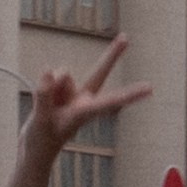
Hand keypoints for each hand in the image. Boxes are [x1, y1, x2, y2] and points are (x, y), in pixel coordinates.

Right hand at [11, 35, 154, 186]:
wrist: (35, 148)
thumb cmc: (41, 141)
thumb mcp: (40, 121)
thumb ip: (45, 96)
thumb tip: (50, 71)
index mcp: (85, 113)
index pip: (110, 101)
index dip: (129, 94)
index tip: (150, 88)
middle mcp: (83, 100)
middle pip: (99, 72)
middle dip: (112, 55)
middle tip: (126, 37)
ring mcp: (73, 94)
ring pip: (62, 75)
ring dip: (50, 89)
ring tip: (46, 109)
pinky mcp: (62, 90)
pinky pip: (52, 77)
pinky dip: (44, 88)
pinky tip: (44, 102)